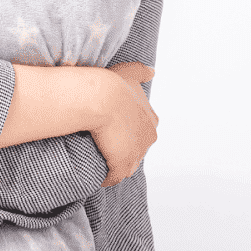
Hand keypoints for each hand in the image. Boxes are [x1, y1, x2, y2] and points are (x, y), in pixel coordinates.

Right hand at [93, 63, 157, 186]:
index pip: (144, 132)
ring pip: (128, 166)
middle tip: (106, 148)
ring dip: (117, 167)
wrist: (102, 98)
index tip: (117, 132)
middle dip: (125, 152)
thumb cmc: (114, 85)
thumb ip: (142, 72)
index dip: (131, 134)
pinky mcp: (121, 164)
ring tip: (101, 163)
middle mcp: (148, 139)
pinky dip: (107, 178)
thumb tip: (152, 72)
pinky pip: (114, 177)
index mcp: (151, 121)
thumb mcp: (131, 73)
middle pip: (137, 151)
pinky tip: (97, 177)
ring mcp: (136, 153)